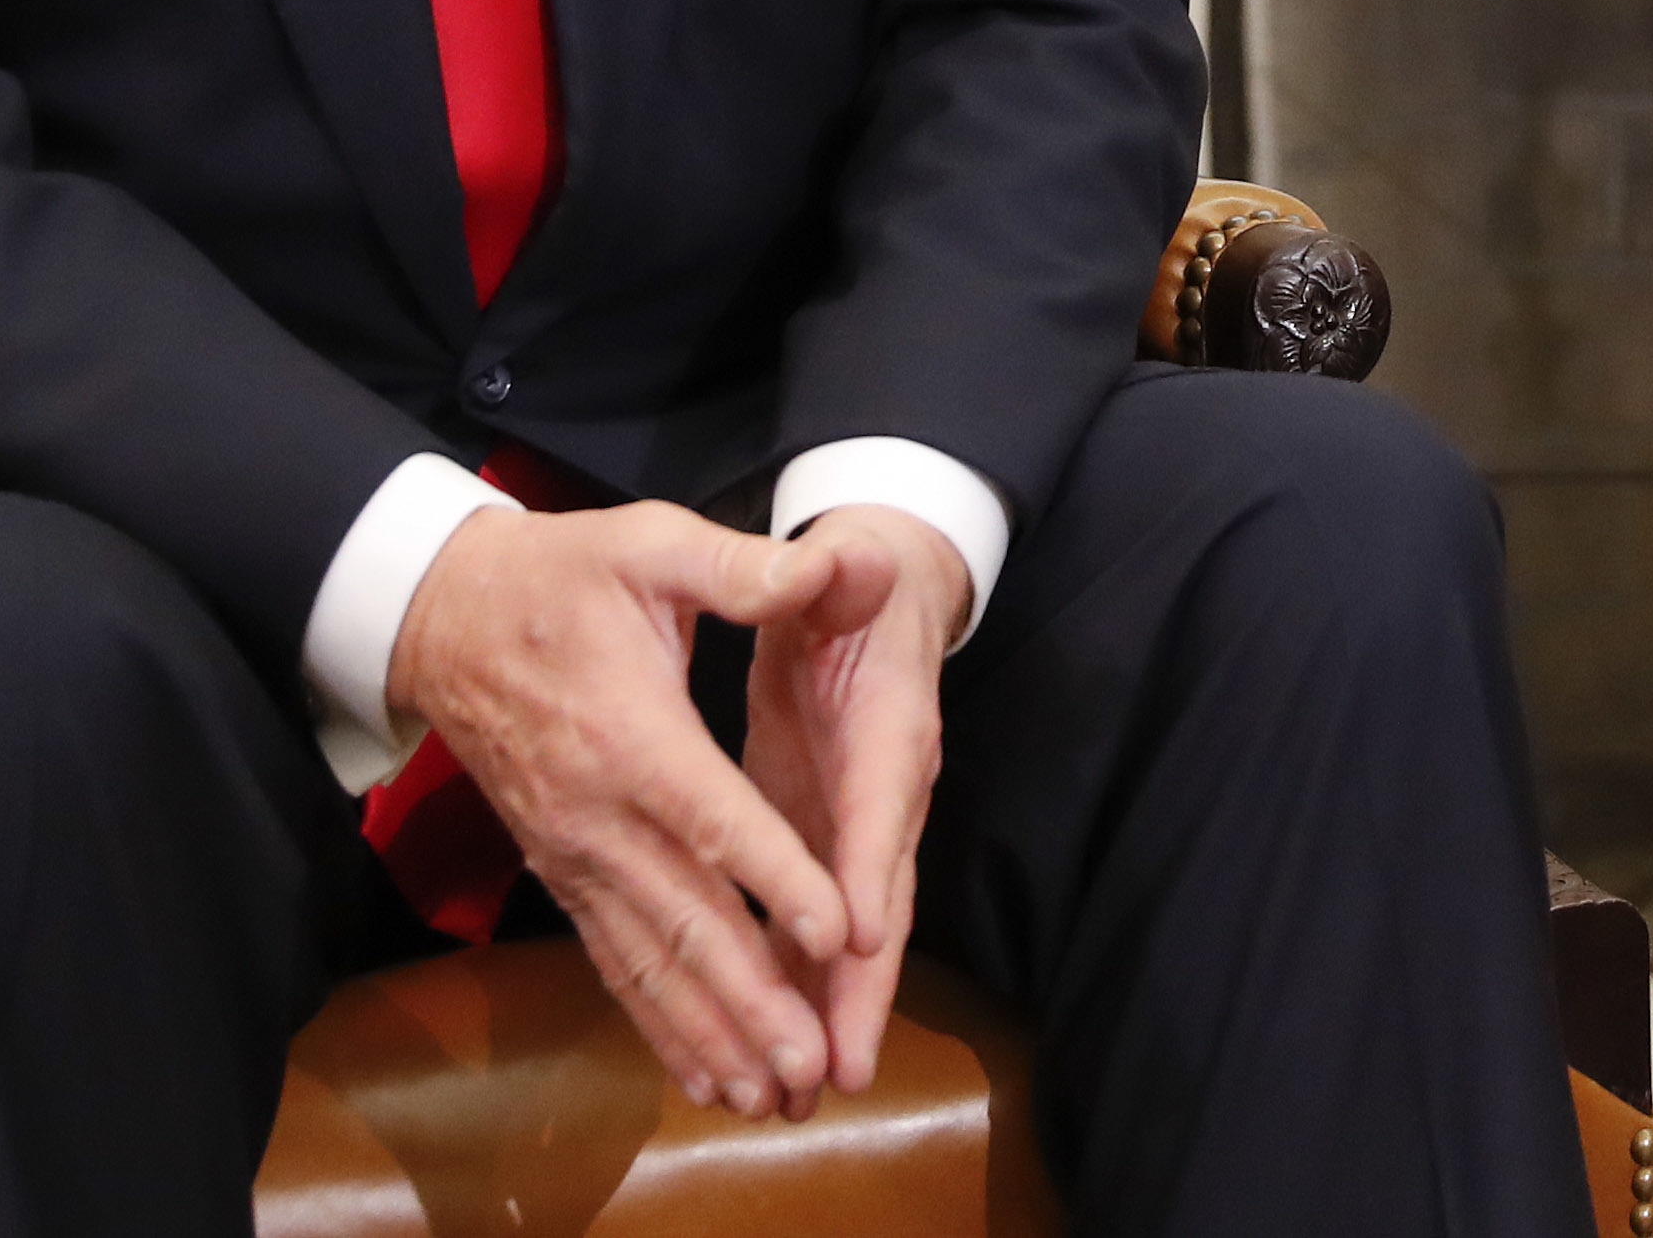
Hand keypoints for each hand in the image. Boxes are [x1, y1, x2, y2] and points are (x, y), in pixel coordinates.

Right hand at [387, 502, 859, 1119]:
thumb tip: (830, 564)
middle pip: (682, 918)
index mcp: (631, 735)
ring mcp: (573, 854)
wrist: (444, 616)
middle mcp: (596, 815)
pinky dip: (659, 1023)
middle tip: (809, 1059)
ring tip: (772, 1092)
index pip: (712, 819)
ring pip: (647, 960)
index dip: (777, 875)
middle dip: (750, 995)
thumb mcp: (650, 542)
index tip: (836, 933)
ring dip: (709, 1030)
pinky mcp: (562, 873)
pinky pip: (613, 961)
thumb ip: (741, 568)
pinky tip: (707, 1073)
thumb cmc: (561, 575)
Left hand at [742, 501, 967, 1102]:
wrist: (880, 590)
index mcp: (889, 726)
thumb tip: (855, 559)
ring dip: (828, 1011)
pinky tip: (763, 1043)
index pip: (882, 806)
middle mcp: (885, 792)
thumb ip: (844, 572)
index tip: (859, 941)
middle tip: (839, 1068)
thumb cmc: (856, 580)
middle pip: (882, 902)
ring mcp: (857, 824)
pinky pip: (811, 924)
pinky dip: (794, 984)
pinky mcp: (822, 835)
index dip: (870, 872)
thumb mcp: (847, 565)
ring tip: (804, 1092)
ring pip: (849, 934)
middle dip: (861, 990)